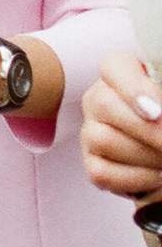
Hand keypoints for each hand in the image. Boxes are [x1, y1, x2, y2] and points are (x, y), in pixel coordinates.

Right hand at [82, 52, 161, 202]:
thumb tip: (156, 116)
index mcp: (121, 74)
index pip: (114, 66)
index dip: (133, 88)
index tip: (157, 112)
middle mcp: (97, 99)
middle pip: (104, 104)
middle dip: (147, 130)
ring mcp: (90, 131)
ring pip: (102, 140)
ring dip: (146, 156)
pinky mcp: (92, 163)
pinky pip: (102, 173)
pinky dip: (137, 179)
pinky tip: (158, 175)